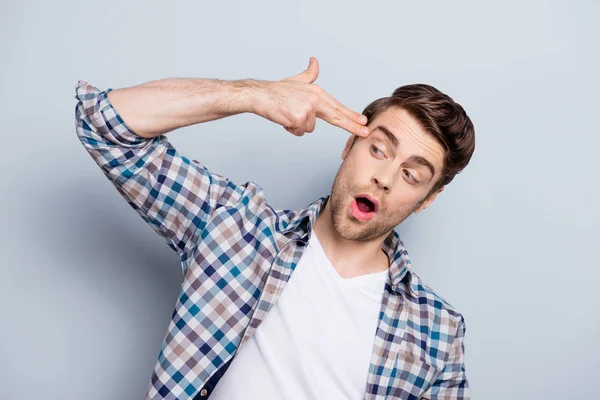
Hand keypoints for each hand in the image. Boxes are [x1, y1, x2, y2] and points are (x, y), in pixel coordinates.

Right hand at [249, 57, 369, 136]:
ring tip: (287, 114)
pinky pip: (299, 132)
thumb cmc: (277, 90)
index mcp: (317, 92)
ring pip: (309, 128)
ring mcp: (307, 109)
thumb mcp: (297, 80)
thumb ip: (310, 74)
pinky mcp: (299, 118)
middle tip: (366, 132)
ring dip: (298, 125)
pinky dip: (290, 128)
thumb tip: (315, 61)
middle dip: (352, 126)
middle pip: (337, 116)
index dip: (351, 115)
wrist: (259, 95)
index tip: (363, 121)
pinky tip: (284, 118)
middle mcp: (315, 100)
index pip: (337, 106)